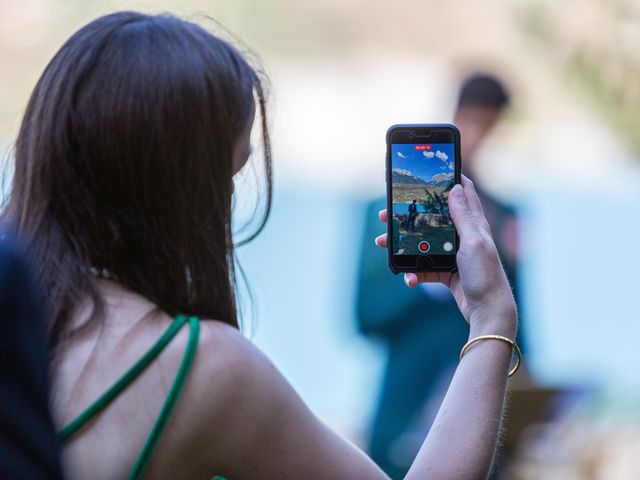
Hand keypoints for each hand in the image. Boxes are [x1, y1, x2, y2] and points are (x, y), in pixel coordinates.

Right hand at [375, 175, 516, 334]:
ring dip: (403, 244)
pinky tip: (408, 277)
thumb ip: (463, 217)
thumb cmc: (485, 275)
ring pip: (423, 243)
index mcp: (473, 225)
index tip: (431, 172)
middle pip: (433, 219)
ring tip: (384, 243)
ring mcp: (454, 255)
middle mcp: (463, 237)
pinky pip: (424, 268)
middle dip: (409, 215)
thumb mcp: (473, 242)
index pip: (464, 193)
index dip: (450, 180)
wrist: (488, 311)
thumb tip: (455, 188)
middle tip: (387, 214)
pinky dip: (414, 272)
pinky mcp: (447, 272)